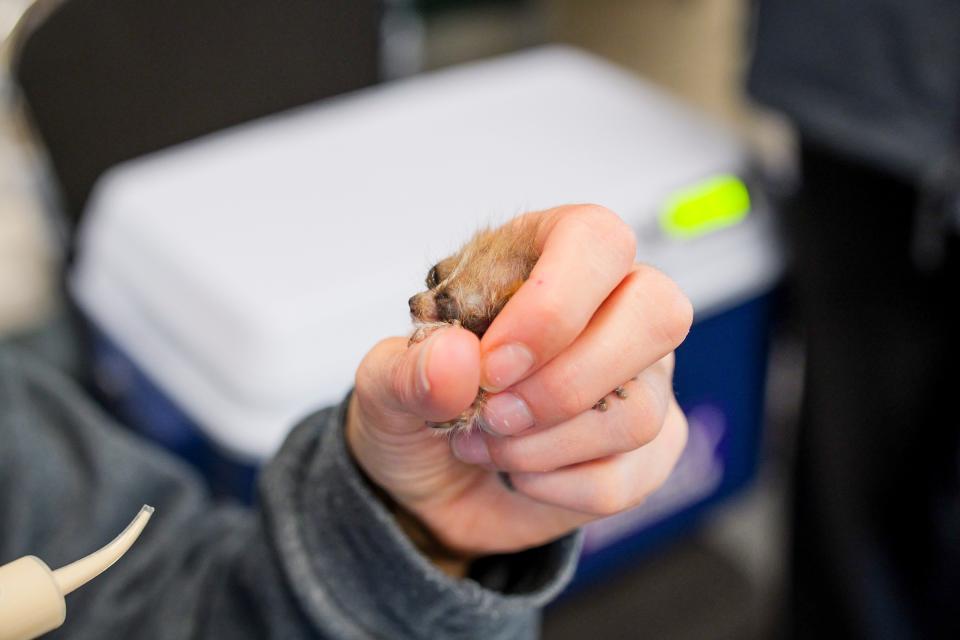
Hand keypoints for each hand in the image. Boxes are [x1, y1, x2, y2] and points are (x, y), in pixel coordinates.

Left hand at [346, 205, 691, 575]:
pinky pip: (627, 476)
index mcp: (548, 255)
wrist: (428, 484)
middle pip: (657, 314)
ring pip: (640, 411)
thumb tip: (456, 360)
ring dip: (545, 446)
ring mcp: (642, 379)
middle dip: (565, 384)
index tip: (492, 365)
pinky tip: (519, 472)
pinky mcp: (648, 448)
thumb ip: (408, 370)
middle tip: (495, 412)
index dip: (553, 305)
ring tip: (488, 441)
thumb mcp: (382, 385)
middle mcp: (611, 307)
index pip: (597, 241)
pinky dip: (555, 487)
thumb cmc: (420, 405)